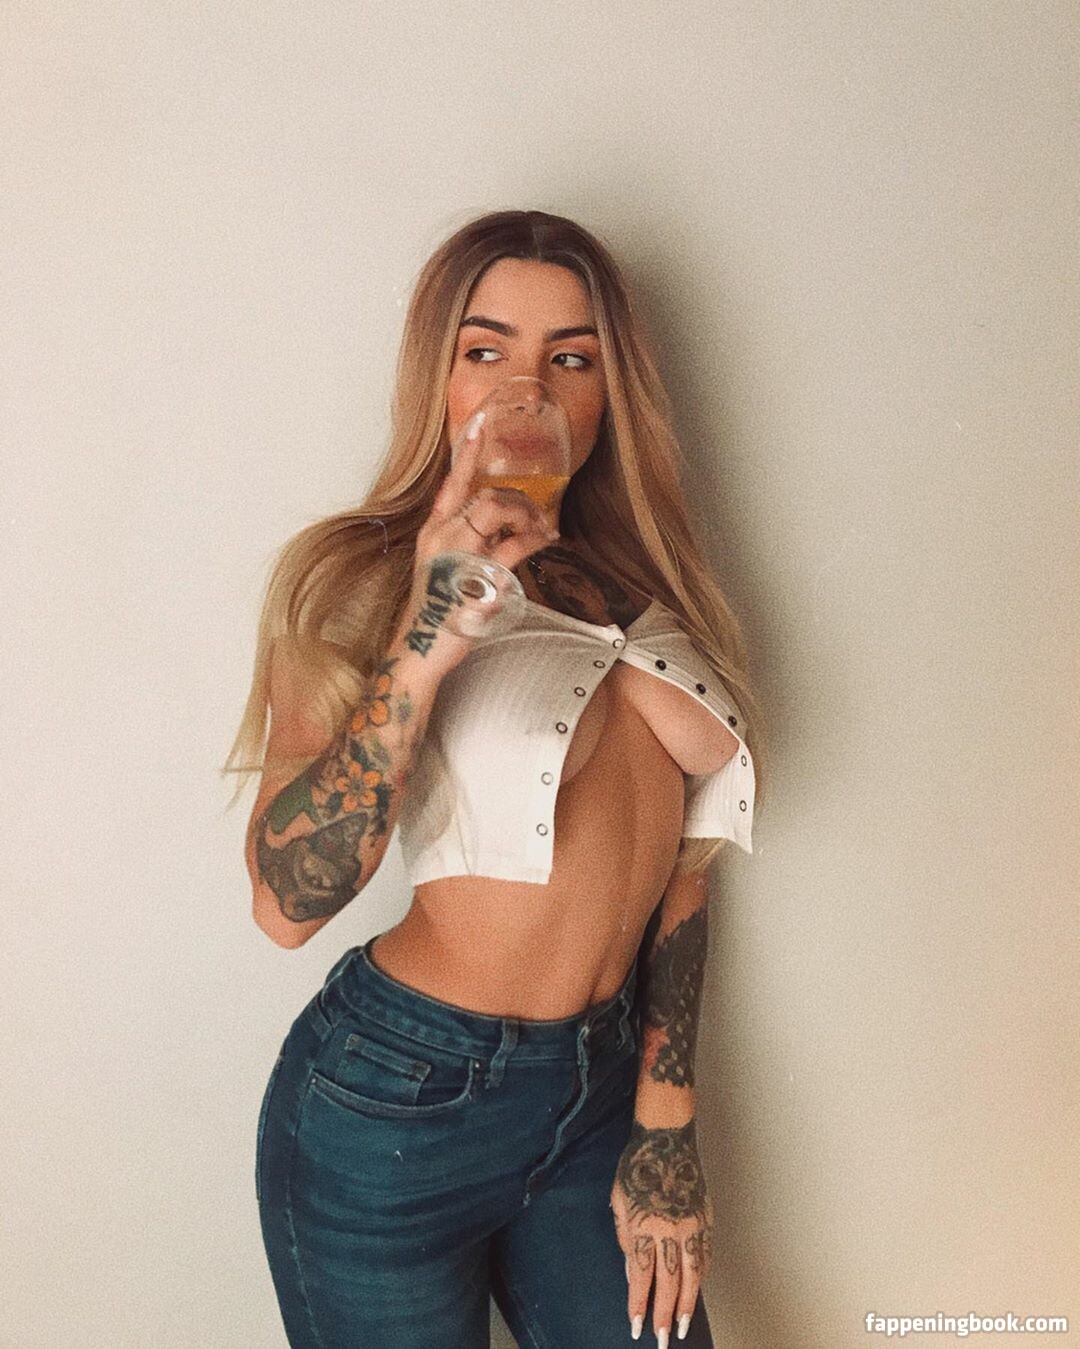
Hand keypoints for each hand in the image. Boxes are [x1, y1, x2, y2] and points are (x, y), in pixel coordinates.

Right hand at [397, 423, 558, 663]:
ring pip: (498, 510)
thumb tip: (504, 536)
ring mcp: (457, 554)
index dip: (466, 455)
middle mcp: (442, 537)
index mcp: (433, 533)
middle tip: (536, 518)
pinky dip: (533, 540)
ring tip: (541, 532)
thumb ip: (470, 549)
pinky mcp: (475, 574)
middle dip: (519, 502)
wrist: (419, 649)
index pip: (450, 484)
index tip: (479, 426)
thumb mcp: (446, 573)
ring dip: (527, 518)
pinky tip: (544, 541)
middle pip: (486, 497)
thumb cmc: (436, 615)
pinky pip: (513, 545)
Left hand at [610, 1119, 713, 1343]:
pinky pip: (705, 1254)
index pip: (640, 1276)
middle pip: (669, 1282)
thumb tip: (631, 1268)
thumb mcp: (619, 1200)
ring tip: (684, 1326)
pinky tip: (697, 1290)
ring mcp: (690, 1225)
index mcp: (643, 1226)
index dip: (639, 1304)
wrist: (666, 1139)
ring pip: (692, 1275)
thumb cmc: (636, 1166)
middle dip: (665, 1314)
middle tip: (663, 1339)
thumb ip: (625, 1236)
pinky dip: (701, 1276)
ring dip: (688, 1304)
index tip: (636, 1326)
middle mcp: (669, 1230)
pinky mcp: (704, 1218)